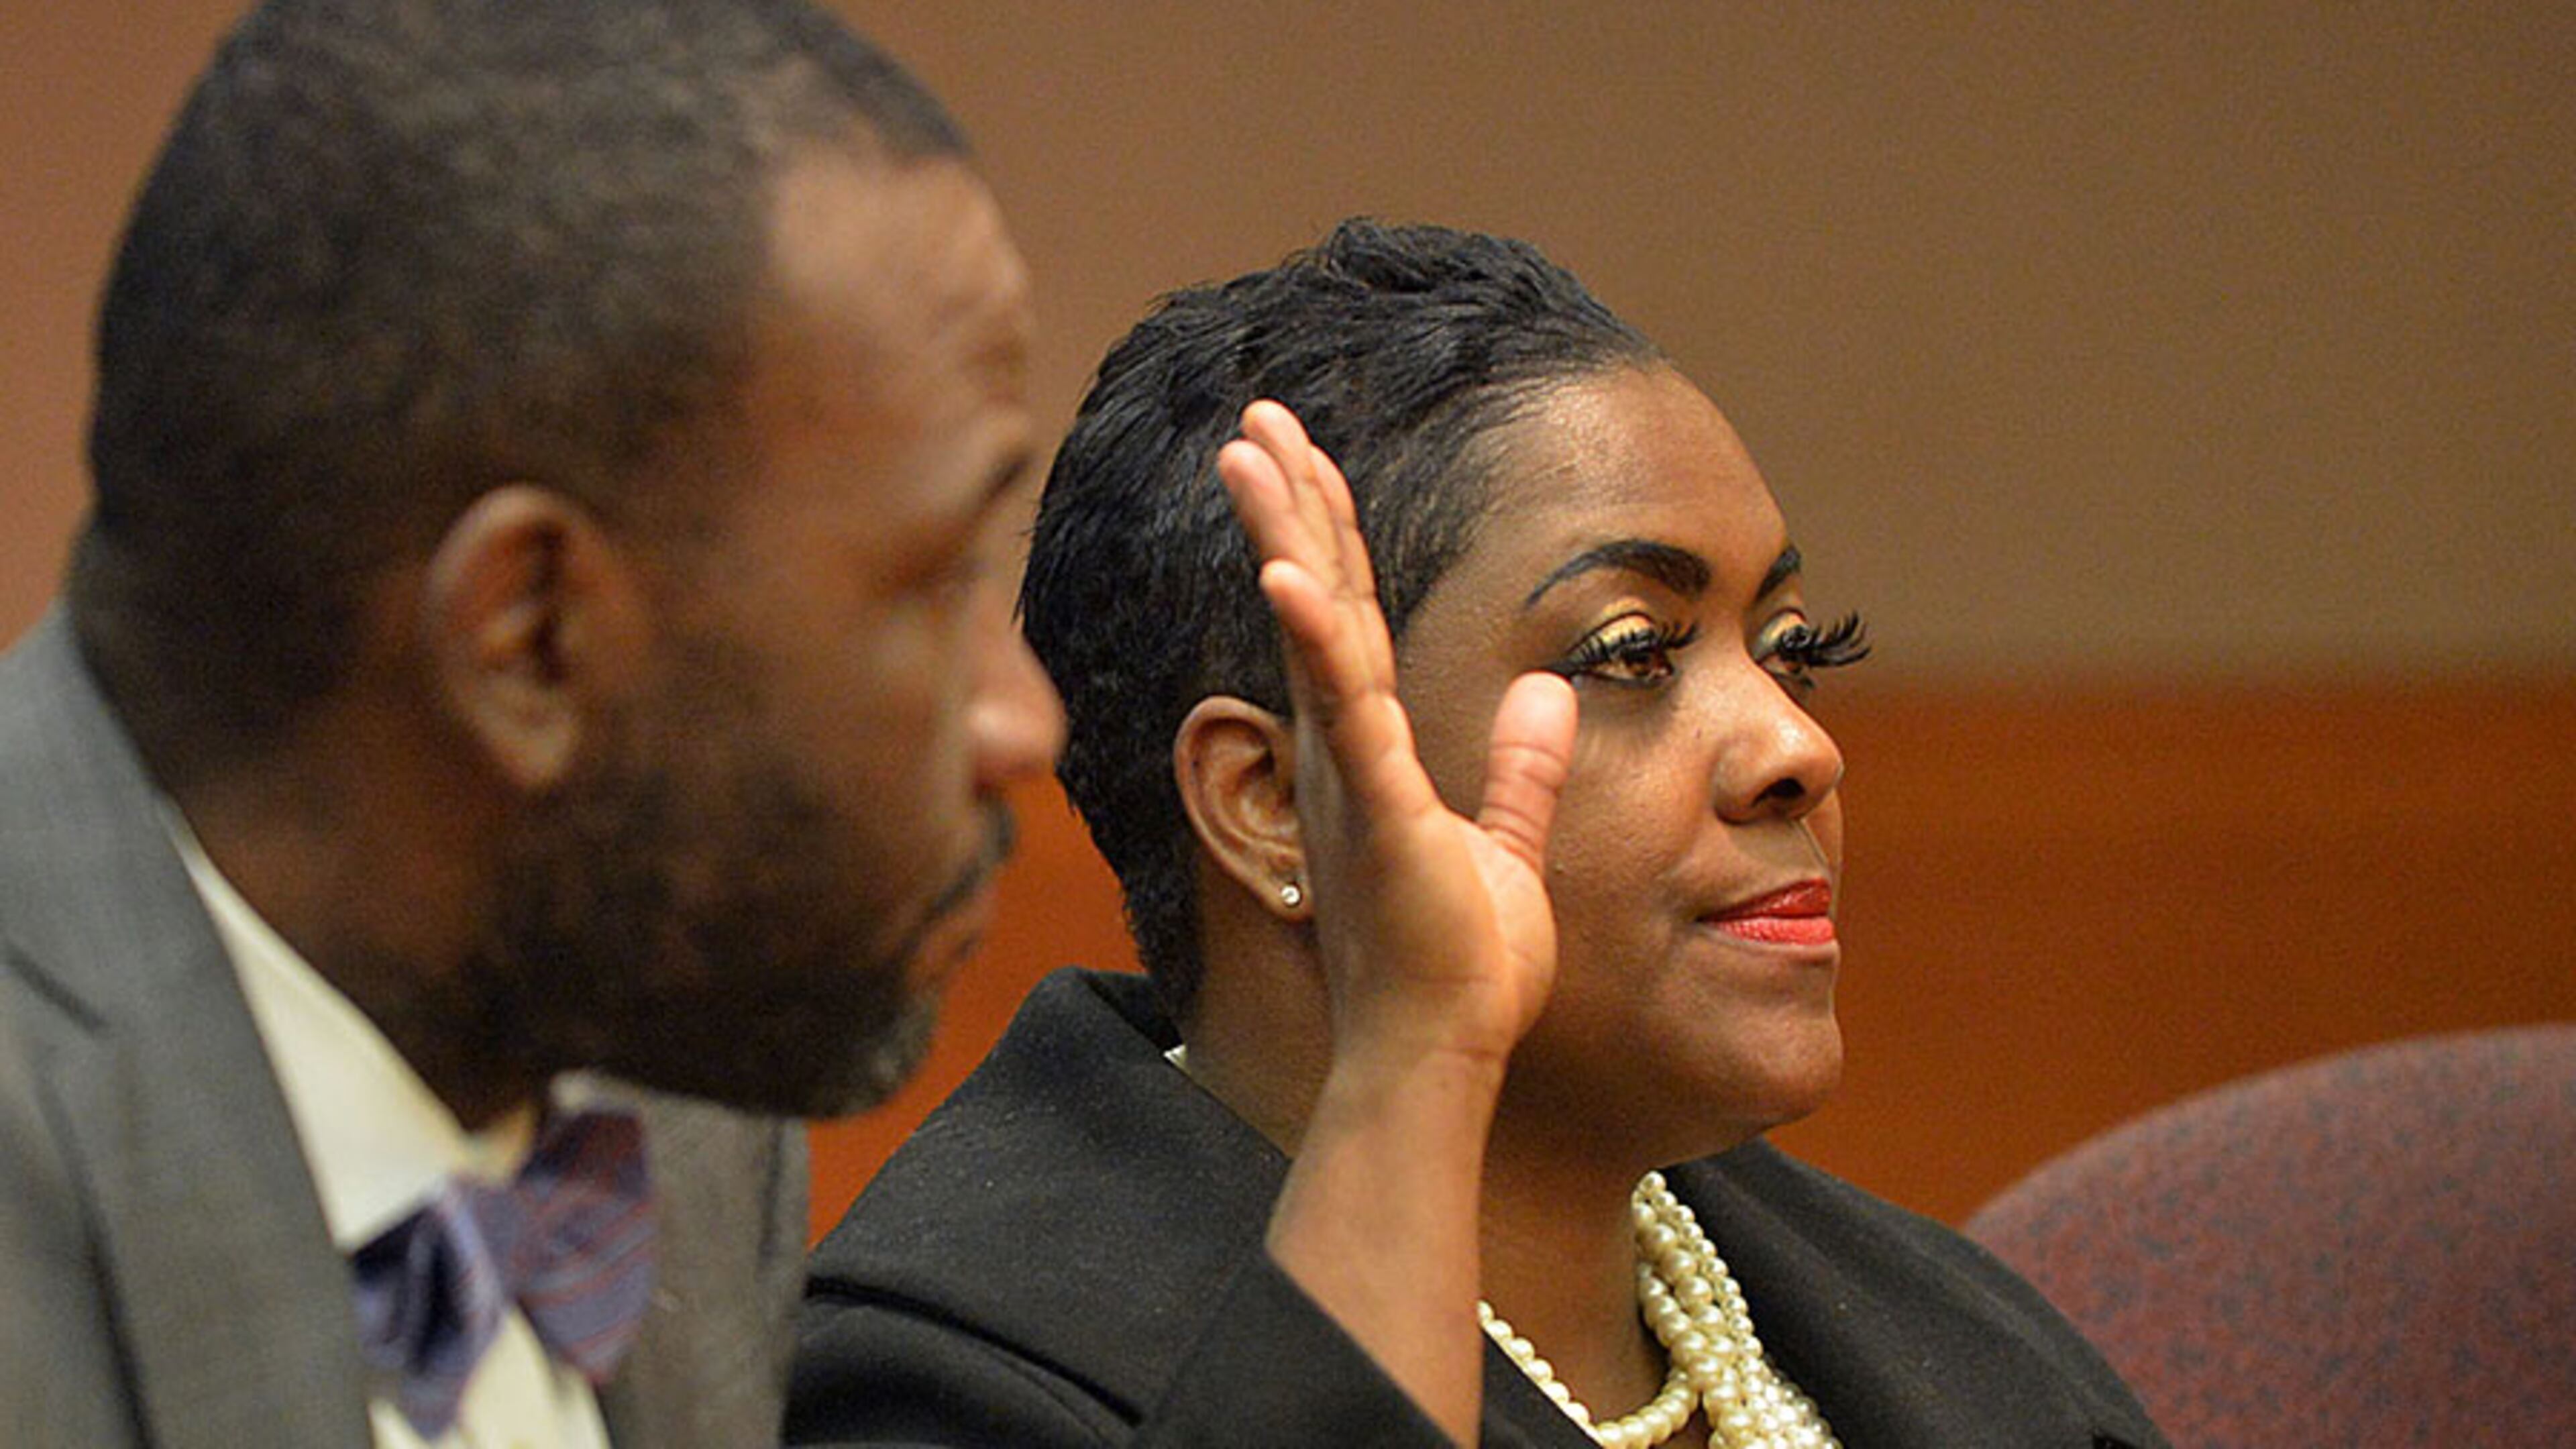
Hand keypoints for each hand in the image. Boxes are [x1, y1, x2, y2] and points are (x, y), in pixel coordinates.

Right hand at [1216, 400, 1576, 1069]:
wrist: (1439, 1054)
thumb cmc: (1460, 970)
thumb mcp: (1505, 846)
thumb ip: (1523, 766)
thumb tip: (1551, 689)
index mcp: (1366, 755)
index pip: (1351, 619)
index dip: (1330, 533)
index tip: (1306, 456)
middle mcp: (1340, 753)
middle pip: (1318, 599)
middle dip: (1289, 503)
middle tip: (1255, 417)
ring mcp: (1349, 777)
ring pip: (1316, 630)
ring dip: (1285, 535)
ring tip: (1250, 452)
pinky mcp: (1375, 811)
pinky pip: (1344, 710)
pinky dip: (1318, 639)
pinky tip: (1291, 574)